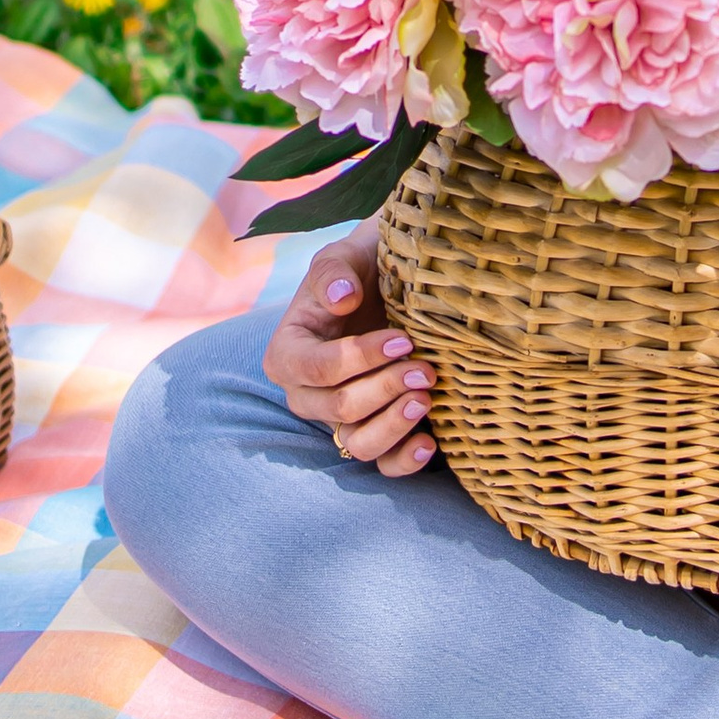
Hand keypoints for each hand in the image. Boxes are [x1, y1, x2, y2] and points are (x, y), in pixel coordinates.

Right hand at [262, 221, 437, 476]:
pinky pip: (382, 463)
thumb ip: (333, 271)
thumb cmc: (361, 268)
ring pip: (358, 444)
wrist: (393, 283)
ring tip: (426, 399)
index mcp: (288, 353)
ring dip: (394, 425)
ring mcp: (339, 419)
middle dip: (385, 388)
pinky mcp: (373, 432)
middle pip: (340, 408)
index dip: (359, 359)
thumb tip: (342, 298)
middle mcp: (307, 395)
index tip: (402, 340)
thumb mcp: (343, 255)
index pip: (317, 370)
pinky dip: (404, 460)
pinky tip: (430, 443)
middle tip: (425, 368)